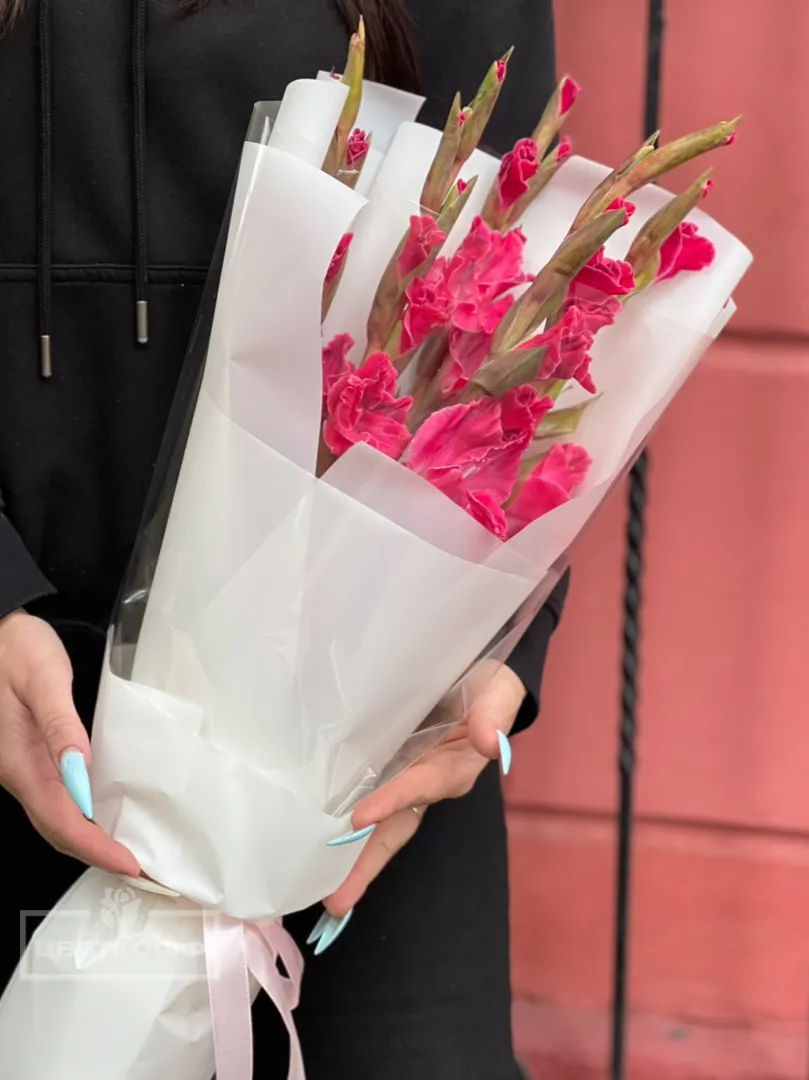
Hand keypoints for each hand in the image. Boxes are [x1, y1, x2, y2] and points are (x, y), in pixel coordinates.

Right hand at [0, 610, 138, 875]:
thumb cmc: (16, 648)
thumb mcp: (43, 678)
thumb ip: (61, 724)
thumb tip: (80, 770)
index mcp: (18, 761)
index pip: (60, 820)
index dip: (95, 847)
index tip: (129, 864)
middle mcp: (16, 772)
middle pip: (57, 829)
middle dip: (97, 854)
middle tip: (142, 869)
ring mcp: (20, 767)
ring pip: (54, 818)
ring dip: (90, 840)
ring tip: (130, 852)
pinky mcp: (28, 757)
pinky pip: (54, 799)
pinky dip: (81, 818)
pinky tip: (104, 815)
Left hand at [321, 664, 524, 929]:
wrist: (473, 672)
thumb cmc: (487, 685)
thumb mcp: (499, 690)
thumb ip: (495, 712)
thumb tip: (490, 741)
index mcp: (453, 765)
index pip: (421, 786)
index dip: (393, 800)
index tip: (360, 818)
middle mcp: (426, 781)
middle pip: (394, 827)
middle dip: (367, 863)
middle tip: (337, 902)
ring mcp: (403, 778)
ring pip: (376, 824)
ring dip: (351, 856)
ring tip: (321, 893)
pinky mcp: (386, 768)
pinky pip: (361, 797)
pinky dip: (340, 823)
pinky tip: (311, 840)